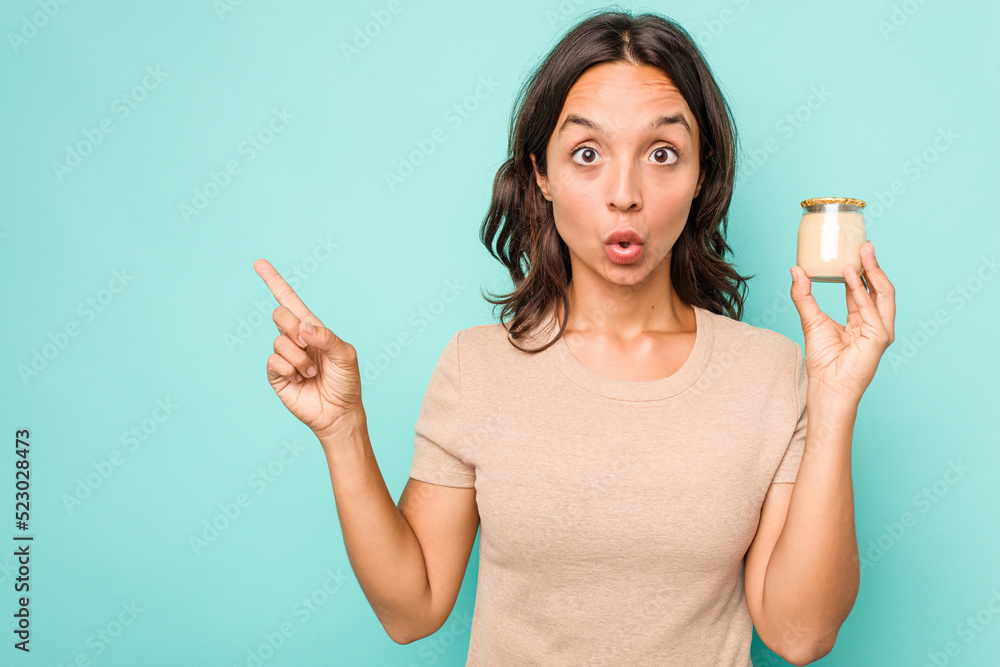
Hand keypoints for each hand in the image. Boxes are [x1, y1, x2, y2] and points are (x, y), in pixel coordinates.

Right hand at [253, 258, 363, 440]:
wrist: (339, 412)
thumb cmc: (346, 382)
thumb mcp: (346, 355)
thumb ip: (326, 337)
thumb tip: (302, 327)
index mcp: (312, 328)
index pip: (289, 300)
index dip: (274, 281)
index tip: (259, 263)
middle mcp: (295, 339)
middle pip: (280, 315)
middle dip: (295, 328)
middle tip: (310, 346)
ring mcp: (284, 356)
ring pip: (280, 342)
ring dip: (300, 358)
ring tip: (312, 372)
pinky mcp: (276, 375)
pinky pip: (274, 362)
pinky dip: (291, 370)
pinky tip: (301, 380)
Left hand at [789, 241, 895, 404]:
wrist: (827, 387)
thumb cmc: (823, 361)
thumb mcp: (811, 320)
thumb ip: (804, 295)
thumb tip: (795, 270)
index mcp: (863, 321)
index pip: (865, 290)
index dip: (861, 270)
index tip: (855, 250)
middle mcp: (876, 324)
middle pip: (879, 289)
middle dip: (873, 265)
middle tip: (864, 244)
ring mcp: (881, 331)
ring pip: (882, 294)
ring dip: (872, 271)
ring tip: (861, 252)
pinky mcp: (879, 338)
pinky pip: (871, 310)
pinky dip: (861, 291)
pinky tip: (850, 275)